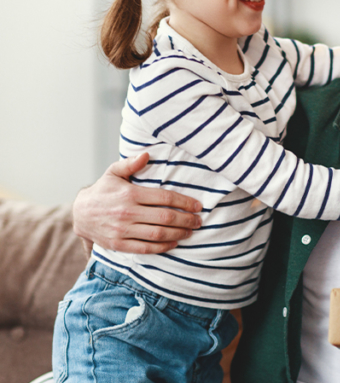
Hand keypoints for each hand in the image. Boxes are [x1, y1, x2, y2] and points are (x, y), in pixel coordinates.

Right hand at [72, 153, 202, 253]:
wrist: (79, 214)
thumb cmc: (102, 191)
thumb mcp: (113, 173)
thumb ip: (130, 163)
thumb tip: (147, 154)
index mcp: (130, 194)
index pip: (165, 197)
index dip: (185, 202)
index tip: (198, 206)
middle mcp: (127, 213)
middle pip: (165, 217)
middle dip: (186, 220)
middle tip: (198, 221)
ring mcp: (122, 230)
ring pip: (158, 234)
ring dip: (178, 234)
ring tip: (190, 231)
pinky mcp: (118, 244)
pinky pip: (145, 248)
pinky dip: (162, 247)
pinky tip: (174, 243)